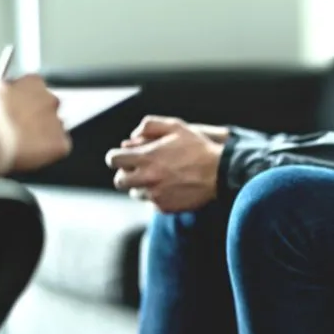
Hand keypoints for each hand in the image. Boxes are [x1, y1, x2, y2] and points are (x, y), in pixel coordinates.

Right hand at [0, 74, 70, 171]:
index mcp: (32, 83)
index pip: (37, 91)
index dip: (24, 103)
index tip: (14, 112)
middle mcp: (50, 99)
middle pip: (48, 111)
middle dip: (35, 120)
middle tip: (16, 132)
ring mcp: (57, 123)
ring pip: (54, 131)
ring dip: (41, 137)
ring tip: (18, 146)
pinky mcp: (59, 145)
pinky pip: (57, 150)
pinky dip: (46, 154)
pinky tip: (28, 155)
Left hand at [105, 116, 223, 212]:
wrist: (220, 173)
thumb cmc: (198, 148)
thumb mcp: (176, 126)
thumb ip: (150, 126)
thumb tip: (133, 136)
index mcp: (146, 157)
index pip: (113, 159)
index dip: (116, 157)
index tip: (124, 157)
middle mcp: (147, 178)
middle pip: (119, 181)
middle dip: (126, 174)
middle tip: (139, 170)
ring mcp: (155, 195)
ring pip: (135, 193)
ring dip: (142, 186)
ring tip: (159, 178)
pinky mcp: (165, 207)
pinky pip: (152, 203)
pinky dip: (158, 196)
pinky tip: (171, 188)